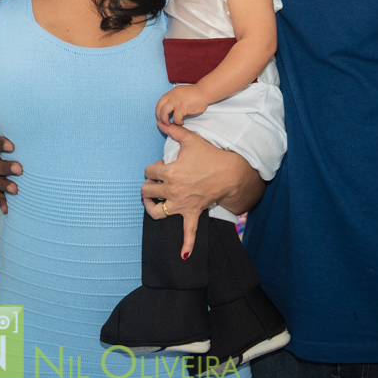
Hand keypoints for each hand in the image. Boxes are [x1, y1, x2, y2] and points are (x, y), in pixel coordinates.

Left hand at [142, 123, 260, 258]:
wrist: (230, 172)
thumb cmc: (210, 155)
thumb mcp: (190, 139)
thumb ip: (173, 130)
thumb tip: (161, 121)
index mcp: (170, 172)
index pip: (148, 171)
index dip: (152, 167)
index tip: (161, 164)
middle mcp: (173, 190)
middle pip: (147, 190)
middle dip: (149, 184)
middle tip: (157, 180)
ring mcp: (182, 204)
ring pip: (156, 212)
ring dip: (150, 207)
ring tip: (150, 201)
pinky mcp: (192, 213)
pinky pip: (189, 233)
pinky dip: (186, 245)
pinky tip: (184, 256)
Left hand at [155, 85, 208, 126]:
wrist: (204, 92)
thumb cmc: (195, 93)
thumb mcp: (180, 92)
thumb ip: (174, 97)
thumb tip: (170, 107)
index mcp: (171, 93)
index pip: (159, 102)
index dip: (158, 110)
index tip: (160, 116)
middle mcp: (171, 96)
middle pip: (159, 108)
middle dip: (159, 116)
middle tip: (163, 122)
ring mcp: (176, 102)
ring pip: (164, 113)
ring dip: (165, 120)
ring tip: (169, 124)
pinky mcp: (181, 108)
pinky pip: (175, 118)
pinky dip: (178, 122)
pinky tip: (181, 122)